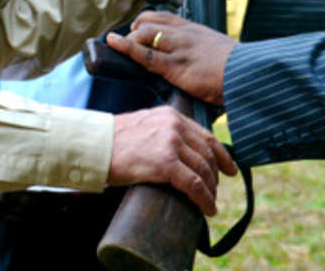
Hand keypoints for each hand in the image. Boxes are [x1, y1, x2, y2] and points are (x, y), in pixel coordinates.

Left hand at [106, 11, 234, 106]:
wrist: (248, 75)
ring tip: (119, 49)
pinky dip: (125, 47)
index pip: (162, 16)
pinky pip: (145, 54)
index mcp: (194, 29)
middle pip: (148, 21)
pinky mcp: (175, 66)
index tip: (137, 30)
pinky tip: (114, 43)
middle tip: (128, 43)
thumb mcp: (219, 52)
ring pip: (144, 33)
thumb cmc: (238, 70)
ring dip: (129, 41)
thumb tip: (196, 64)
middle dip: (134, 31)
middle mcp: (184, 33)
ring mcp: (178, 48)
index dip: (145, 22)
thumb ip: (203, 52)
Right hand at [108, 105, 236, 215]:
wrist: (94, 146)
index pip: (205, 136)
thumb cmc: (113, 141)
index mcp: (171, 116)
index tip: (230, 169)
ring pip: (203, 170)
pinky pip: (194, 184)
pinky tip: (207, 208)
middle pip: (207, 154)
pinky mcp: (165, 163)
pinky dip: (204, 199)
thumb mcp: (144, 126)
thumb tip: (176, 153)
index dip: (221, 155)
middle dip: (215, 175)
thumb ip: (162, 132)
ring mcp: (172, 143)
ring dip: (210, 189)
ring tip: (209, 202)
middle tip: (215, 191)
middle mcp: (175, 126)